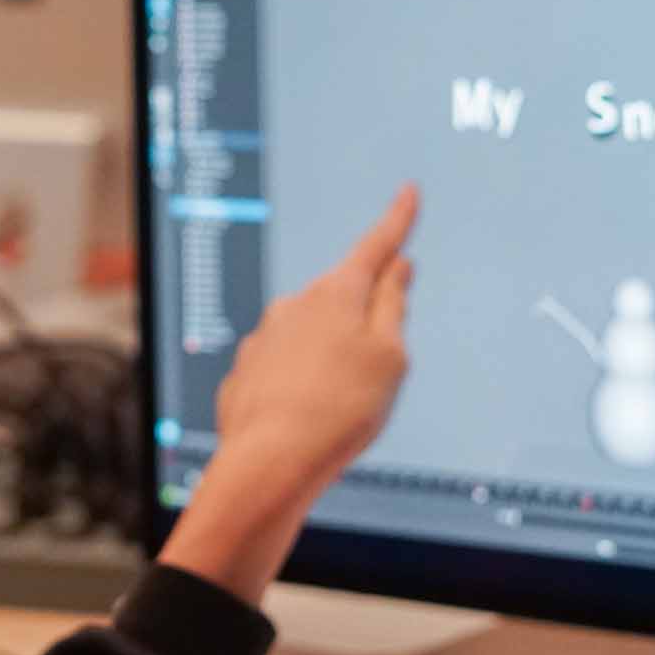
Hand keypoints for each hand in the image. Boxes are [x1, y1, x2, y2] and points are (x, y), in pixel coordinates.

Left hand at [216, 183, 417, 479]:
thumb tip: (394, 268)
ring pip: (312, 338)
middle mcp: (294, 305)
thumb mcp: (390, 356)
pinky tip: (308, 421)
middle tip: (378, 371)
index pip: (376, 247)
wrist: (269, 462)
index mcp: (337, 294)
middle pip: (343, 299)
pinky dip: (301, 389)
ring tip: (341, 411)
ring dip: (331, 362)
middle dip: (364, 321)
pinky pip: (285, 372)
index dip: (397, 221)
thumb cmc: (339, 410)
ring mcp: (264, 338)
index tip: (408, 193)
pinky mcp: (246, 373)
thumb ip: (393, 306)